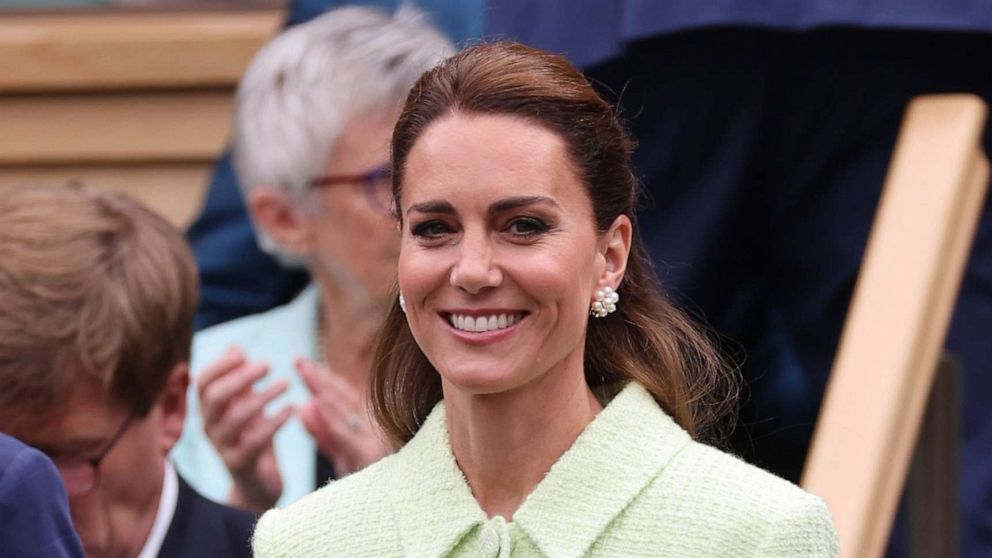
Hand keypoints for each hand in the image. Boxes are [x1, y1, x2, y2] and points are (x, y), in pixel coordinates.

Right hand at [197, 346, 291, 511]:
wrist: (258, 483)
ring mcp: (223, 447)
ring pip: (235, 418)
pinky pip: (256, 440)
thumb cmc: (252, 437)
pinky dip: (275, 421)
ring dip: (262, 397)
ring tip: (286, 383)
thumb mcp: (245, 406)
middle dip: (240, 377)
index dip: (219, 366)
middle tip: (268, 364)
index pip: (201, 383)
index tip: (242, 353)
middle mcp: (209, 428)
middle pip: (215, 397)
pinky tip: (291, 409)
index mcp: (208, 411)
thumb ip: (239, 381)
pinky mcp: (241, 464)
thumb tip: (234, 347)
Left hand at [295, 358, 389, 475]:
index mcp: (370, 429)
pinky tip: (313, 404)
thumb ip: (324, 433)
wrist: (397, 509)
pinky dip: (328, 419)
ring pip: (345, 413)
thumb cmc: (372, 485)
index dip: (327, 380)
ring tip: (304, 372)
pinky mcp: (369, 459)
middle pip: (344, 400)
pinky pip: (344, 437)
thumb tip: (303, 406)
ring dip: (323, 390)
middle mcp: (375, 432)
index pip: (346, 399)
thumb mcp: (341, 457)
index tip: (308, 364)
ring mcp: (374, 443)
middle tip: (297, 361)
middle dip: (319, 379)